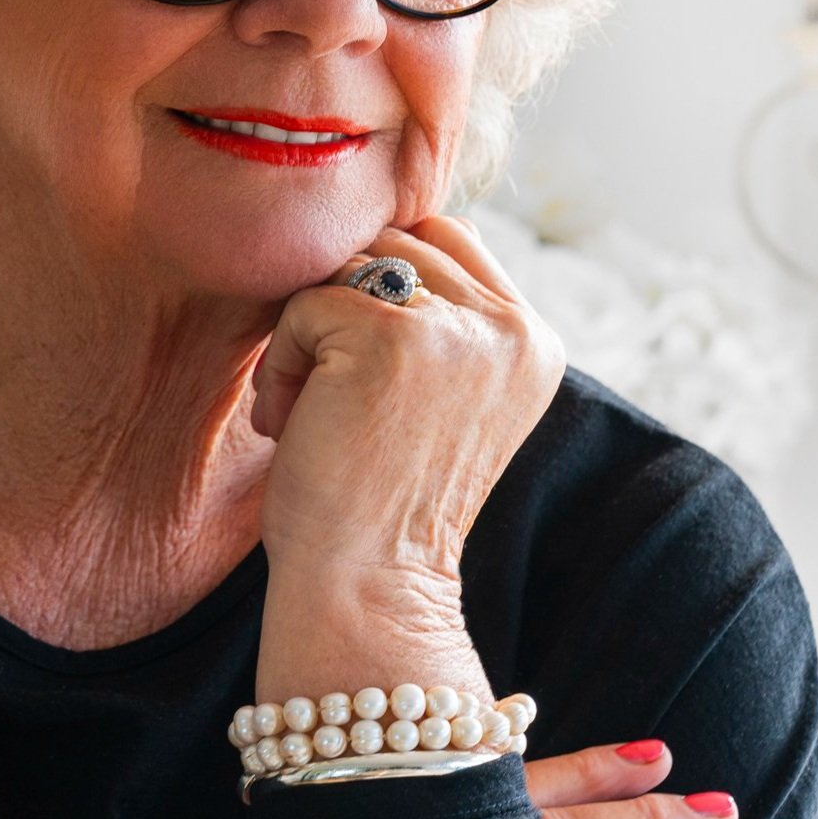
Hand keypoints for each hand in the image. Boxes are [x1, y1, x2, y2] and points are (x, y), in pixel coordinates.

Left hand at [250, 214, 565, 589]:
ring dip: (310, 336)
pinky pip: (304, 304)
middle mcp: (512, 327)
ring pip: (348, 267)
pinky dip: (282, 366)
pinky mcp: (390, 336)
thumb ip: (441, 315)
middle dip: (346, 309)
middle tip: (335, 399)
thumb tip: (382, 229)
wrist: (369, 589)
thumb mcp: (440, 394)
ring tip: (315, 415)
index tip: (366, 381)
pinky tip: (293, 427)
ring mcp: (456, 328)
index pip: (447, 239)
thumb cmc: (381, 499)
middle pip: (395, 241)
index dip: (382, 290)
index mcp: (535, 340)